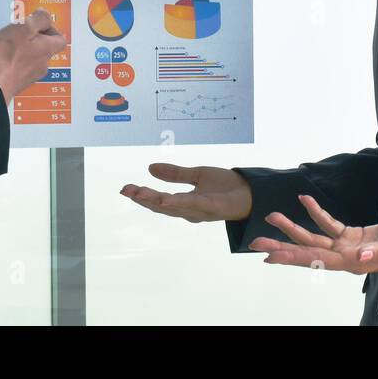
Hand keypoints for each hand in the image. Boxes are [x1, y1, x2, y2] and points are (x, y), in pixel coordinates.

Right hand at [0, 9, 66, 105]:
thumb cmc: (6, 56)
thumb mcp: (23, 27)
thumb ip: (38, 19)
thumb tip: (45, 15)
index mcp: (46, 50)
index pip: (59, 39)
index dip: (50, 29)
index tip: (37, 22)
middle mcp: (41, 65)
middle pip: (44, 49)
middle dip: (33, 39)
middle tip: (19, 31)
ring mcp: (29, 77)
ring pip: (31, 59)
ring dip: (22, 50)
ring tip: (6, 44)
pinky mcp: (15, 84)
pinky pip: (18, 69)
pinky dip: (12, 62)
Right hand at [120, 163, 253, 222]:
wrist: (252, 192)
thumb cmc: (226, 187)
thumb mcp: (197, 175)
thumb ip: (175, 173)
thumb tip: (150, 168)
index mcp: (185, 203)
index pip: (159, 201)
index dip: (142, 196)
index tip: (125, 188)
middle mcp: (189, 210)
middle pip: (161, 206)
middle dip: (143, 199)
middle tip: (126, 191)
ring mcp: (200, 210)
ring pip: (172, 207)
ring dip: (154, 201)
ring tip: (138, 193)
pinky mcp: (212, 208)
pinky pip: (191, 205)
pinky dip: (177, 203)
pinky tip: (165, 199)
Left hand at [249, 194, 377, 273]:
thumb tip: (356, 259)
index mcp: (352, 264)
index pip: (316, 261)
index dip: (293, 258)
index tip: (270, 257)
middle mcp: (344, 258)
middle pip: (307, 252)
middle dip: (281, 246)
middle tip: (255, 243)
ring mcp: (346, 247)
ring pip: (313, 237)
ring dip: (292, 227)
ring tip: (271, 217)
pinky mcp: (351, 236)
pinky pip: (329, 224)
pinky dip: (316, 212)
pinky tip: (303, 200)